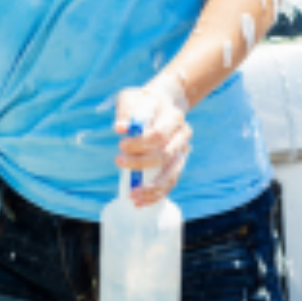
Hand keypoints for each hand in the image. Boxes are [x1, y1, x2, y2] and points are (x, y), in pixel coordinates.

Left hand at [113, 74, 192, 206]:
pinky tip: (142, 202)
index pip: (158, 134)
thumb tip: (120, 128)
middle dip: (140, 163)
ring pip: (172, 173)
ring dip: (152, 187)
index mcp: (174, 116)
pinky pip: (171, 182)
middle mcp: (183, 134)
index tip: (120, 144)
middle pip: (164, 154)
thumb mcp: (132, 98)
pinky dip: (158, 194)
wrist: (163, 104)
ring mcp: (183, 150)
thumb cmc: (143, 102)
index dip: (139, 142)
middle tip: (119, 161)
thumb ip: (126, 111)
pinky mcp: (179, 162)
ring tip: (133, 196)